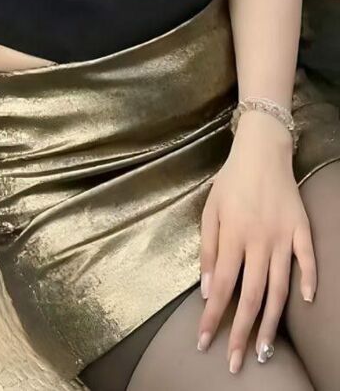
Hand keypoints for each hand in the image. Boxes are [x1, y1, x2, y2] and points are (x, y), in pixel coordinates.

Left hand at [197, 112, 315, 374]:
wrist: (262, 150)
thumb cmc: (231, 181)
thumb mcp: (210, 210)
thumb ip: (208, 250)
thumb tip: (208, 290)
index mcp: (233, 236)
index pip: (222, 287)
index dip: (212, 317)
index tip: (204, 342)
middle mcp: (260, 241)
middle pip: (251, 296)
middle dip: (242, 333)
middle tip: (236, 363)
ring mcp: (284, 237)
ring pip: (280, 288)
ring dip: (271, 321)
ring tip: (265, 350)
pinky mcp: (302, 229)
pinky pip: (309, 260)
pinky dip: (309, 281)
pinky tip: (305, 303)